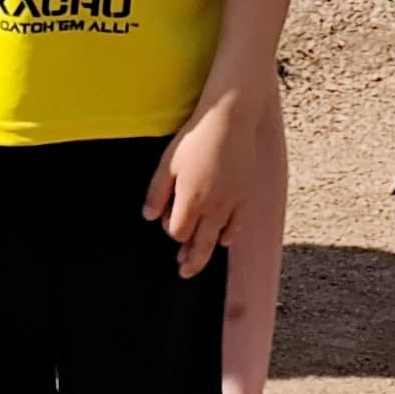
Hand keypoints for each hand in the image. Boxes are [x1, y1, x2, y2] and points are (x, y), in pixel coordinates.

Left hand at [146, 77, 280, 272]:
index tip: (167, 221)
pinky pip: (237, 225)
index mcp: (191, 200)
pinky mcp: (246, 196)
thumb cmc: (195, 139)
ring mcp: (232, 204)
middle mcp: (213, 208)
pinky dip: (229, 235)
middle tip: (184, 273)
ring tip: (198, 260)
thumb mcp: (167, 163)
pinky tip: (223, 239)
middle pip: (200, 246)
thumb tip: (148, 217)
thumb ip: (156, 193)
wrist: (230, 120)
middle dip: (191, 262)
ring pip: (219, 238)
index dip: (171, 232)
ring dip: (207, 251)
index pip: (178, 233)